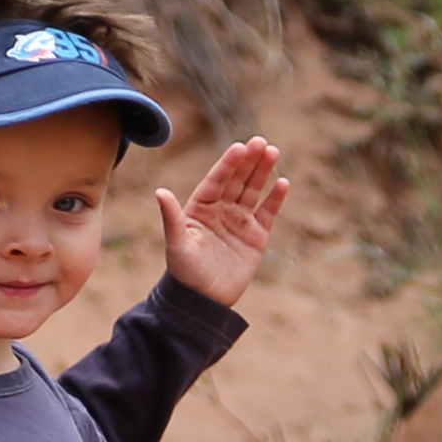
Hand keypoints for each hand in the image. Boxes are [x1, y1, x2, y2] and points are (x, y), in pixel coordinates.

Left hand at [149, 138, 292, 308]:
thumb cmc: (185, 271)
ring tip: (273, 152)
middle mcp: (221, 209)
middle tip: (261, 142)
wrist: (203, 299)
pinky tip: (282, 183)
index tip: (240, 147)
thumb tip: (159, 191)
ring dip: (263, 172)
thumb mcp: (177, 242)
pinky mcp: (256, 236)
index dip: (228, 163)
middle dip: (249, 161)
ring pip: (253, 191)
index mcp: (201, 207)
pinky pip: (267, 212)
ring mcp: (240, 221)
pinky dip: (275, 199)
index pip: (217, 179)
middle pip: (238, 180)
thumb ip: (171, 216)